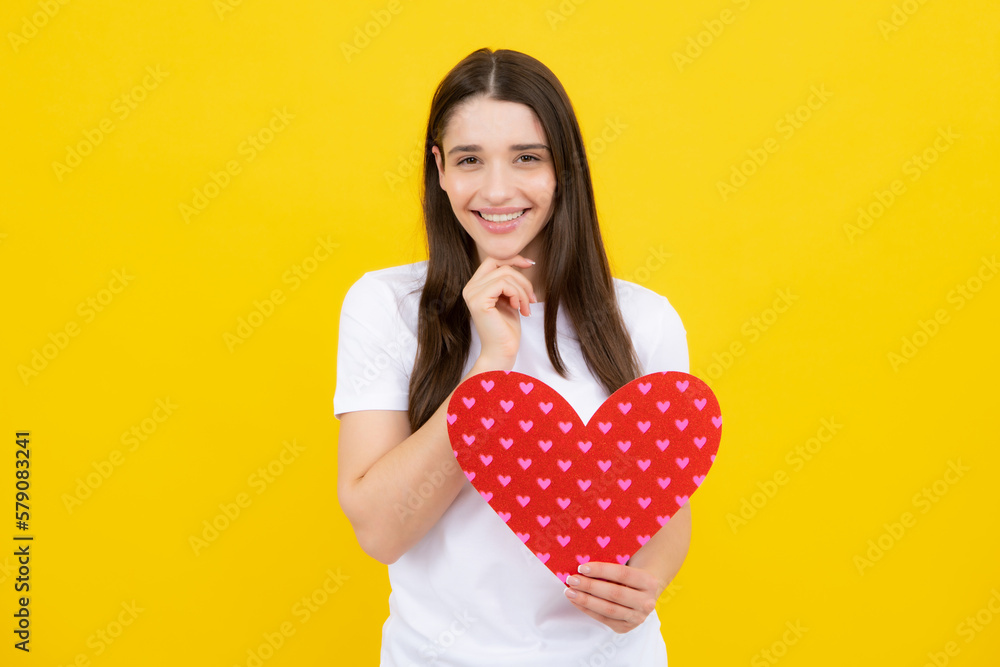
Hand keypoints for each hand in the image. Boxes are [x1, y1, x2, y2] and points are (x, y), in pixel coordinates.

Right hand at [463, 255, 536, 369]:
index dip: (513, 259)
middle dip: (523, 280)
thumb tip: (523, 262)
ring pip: (506, 275)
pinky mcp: (478, 300)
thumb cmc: (506, 329)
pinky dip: (517, 295)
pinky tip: (519, 309)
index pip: (493, 260)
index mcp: (475, 286)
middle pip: (502, 266)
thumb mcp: (509, 299)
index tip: (529, 264)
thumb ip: (509, 282)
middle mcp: (470, 287)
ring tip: (527, 307)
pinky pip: (504, 284)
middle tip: (532, 299)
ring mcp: (472, 293)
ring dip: (523, 291)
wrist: (502, 352)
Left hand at [563, 560, 665, 632]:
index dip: (601, 570)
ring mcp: (637, 617)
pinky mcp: (626, 627)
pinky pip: (603, 619)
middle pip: (615, 593)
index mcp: (649, 581)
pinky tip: (576, 601)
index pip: (622, 574)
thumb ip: (612, 563)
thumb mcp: (627, 565)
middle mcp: (647, 602)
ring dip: (586, 600)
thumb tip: (582, 563)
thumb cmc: (629, 575)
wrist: (643, 593)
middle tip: (572, 580)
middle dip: (590, 586)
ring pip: (608, 609)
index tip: (582, 567)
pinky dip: (587, 609)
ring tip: (570, 592)